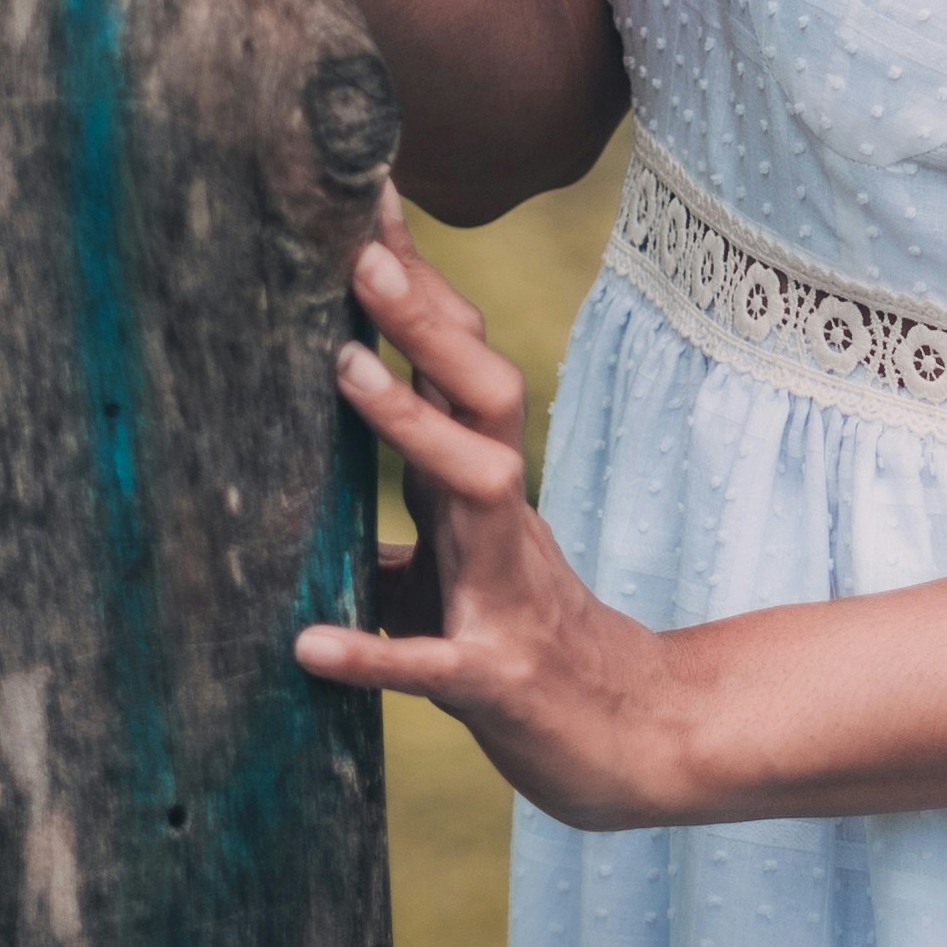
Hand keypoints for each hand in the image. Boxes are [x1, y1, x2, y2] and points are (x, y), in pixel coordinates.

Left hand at [293, 186, 686, 827]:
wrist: (637, 746)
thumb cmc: (535, 647)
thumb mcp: (461, 568)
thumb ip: (401, 522)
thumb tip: (318, 489)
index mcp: (485, 489)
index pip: (459, 364)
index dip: (420, 285)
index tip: (371, 200)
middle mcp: (503, 522)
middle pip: (483, 392)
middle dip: (426, 319)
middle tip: (362, 249)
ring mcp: (508, 594)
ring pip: (475, 489)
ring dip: (412, 428)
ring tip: (344, 371)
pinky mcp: (498, 679)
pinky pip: (433, 663)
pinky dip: (372, 653)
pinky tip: (309, 646)